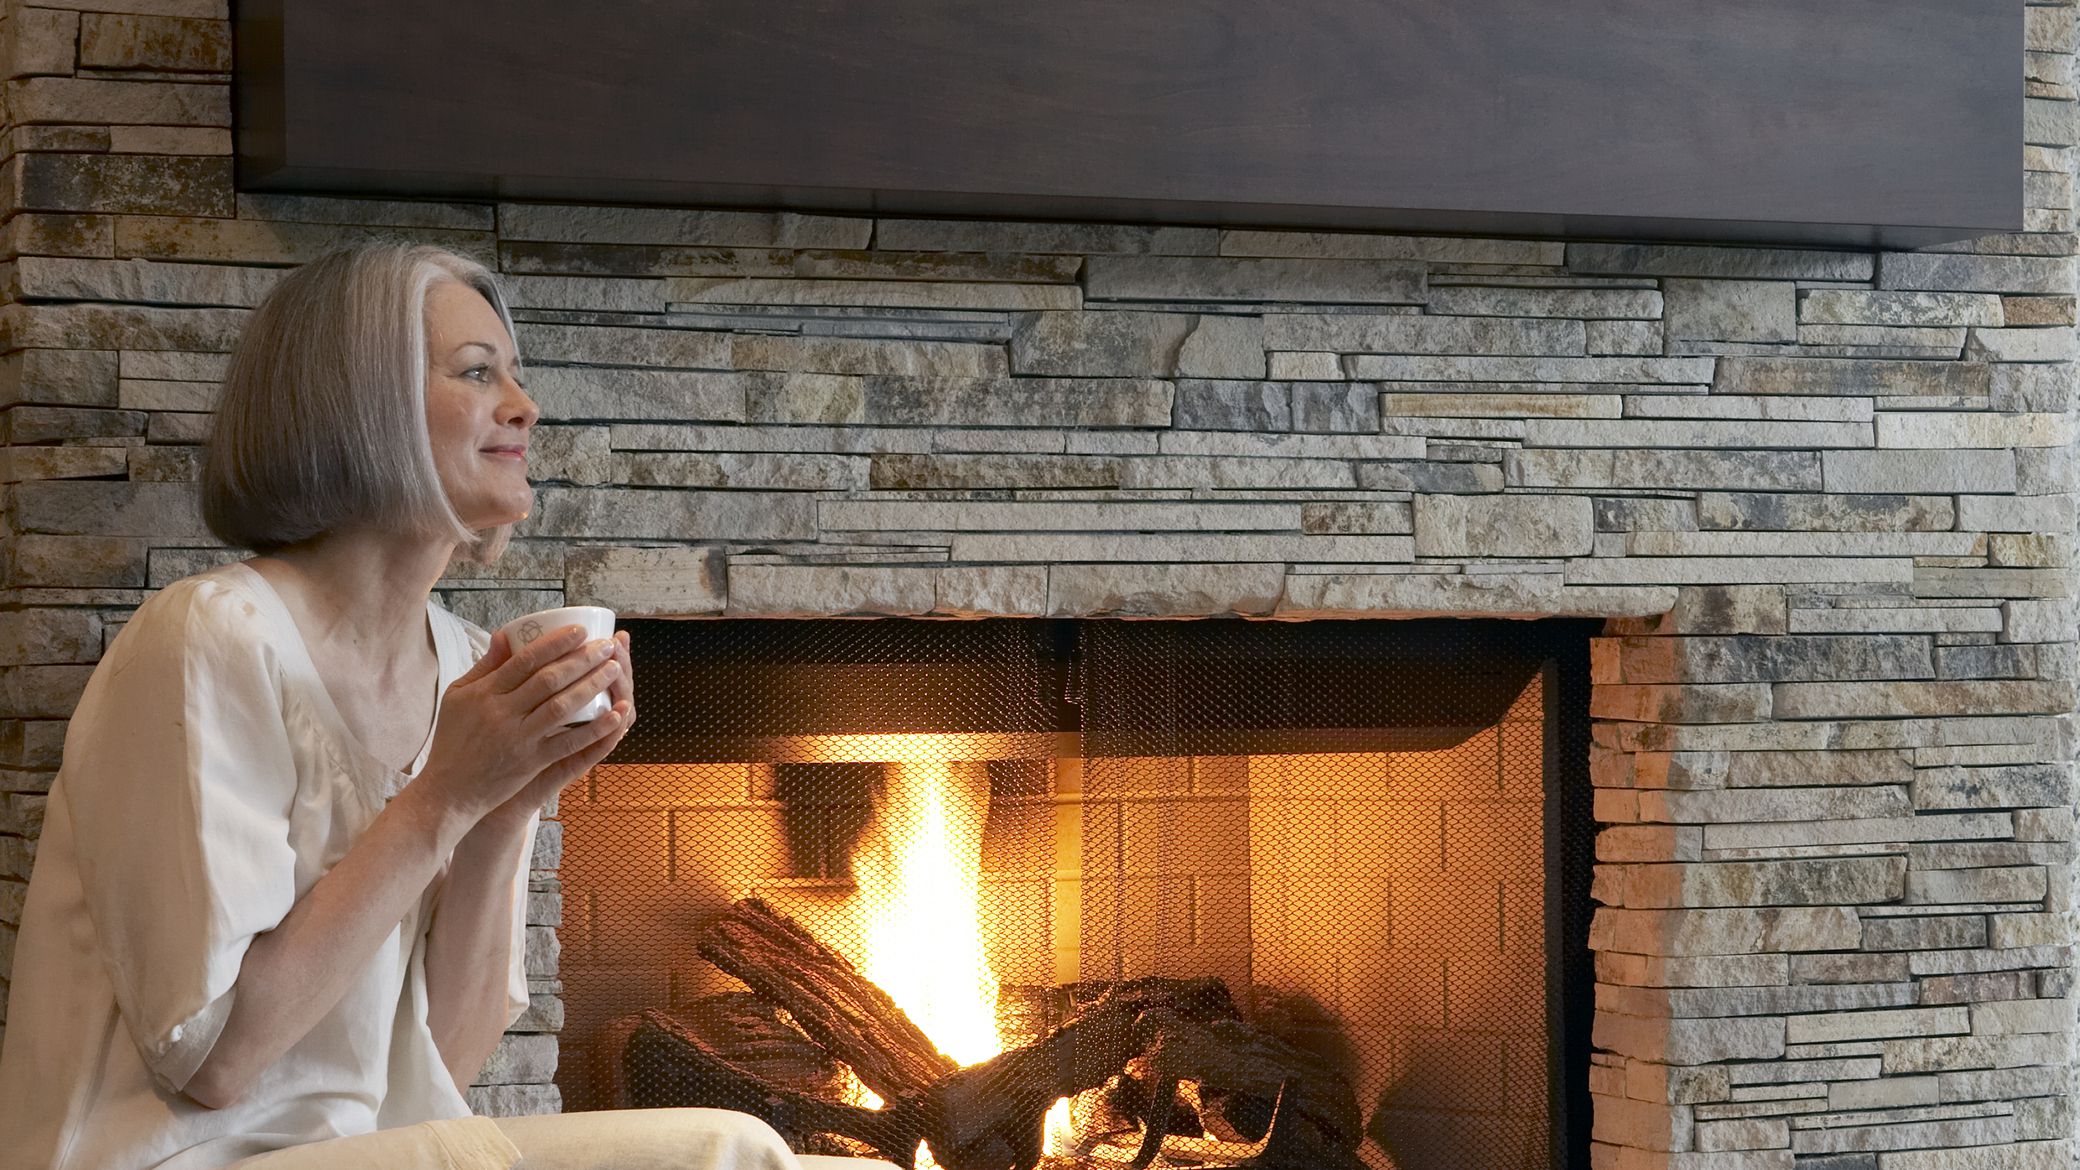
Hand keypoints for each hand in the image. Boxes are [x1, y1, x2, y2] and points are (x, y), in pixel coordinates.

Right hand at [415, 624, 627, 826]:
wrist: (448, 789)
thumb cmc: (453, 738)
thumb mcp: (458, 696)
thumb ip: (485, 666)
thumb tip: (505, 633)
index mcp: (484, 693)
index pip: (525, 660)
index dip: (556, 643)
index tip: (581, 631)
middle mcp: (502, 713)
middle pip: (548, 679)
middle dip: (582, 659)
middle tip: (607, 646)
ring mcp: (518, 739)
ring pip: (561, 707)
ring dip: (592, 685)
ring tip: (615, 669)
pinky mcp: (530, 762)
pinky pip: (568, 743)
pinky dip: (594, 729)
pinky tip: (616, 715)